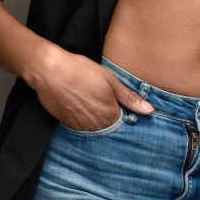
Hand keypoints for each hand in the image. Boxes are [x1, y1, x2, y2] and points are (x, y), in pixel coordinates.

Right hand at [29, 46, 154, 130]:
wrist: (50, 71)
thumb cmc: (81, 72)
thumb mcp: (110, 80)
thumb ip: (130, 98)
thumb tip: (149, 110)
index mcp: (111, 115)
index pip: (124, 122)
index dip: (123, 112)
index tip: (120, 105)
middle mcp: (96, 126)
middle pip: (109, 127)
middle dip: (109, 117)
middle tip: (101, 100)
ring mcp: (80, 127)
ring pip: (94, 128)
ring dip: (95, 119)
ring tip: (89, 101)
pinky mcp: (67, 124)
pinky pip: (80, 126)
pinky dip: (82, 118)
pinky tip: (79, 104)